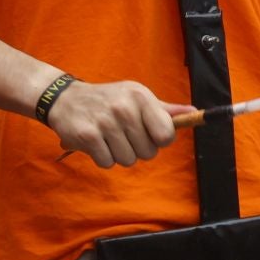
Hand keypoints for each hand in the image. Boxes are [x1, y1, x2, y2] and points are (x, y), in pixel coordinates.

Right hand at [45, 79, 176, 168]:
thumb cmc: (108, 99)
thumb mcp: (136, 96)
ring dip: (118, 154)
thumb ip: (164, 109)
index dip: (159, 140)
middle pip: (148, 153)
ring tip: (108, 137)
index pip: (166, 135)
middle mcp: (124, 108)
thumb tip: (194, 113)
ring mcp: (105, 122)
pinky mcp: (87, 136)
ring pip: (127, 160)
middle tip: (122, 134)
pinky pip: (107, 162)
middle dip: (137, 148)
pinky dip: (102, 156)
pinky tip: (96, 141)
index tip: (147, 134)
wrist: (65, 99)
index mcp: (140, 96)